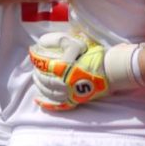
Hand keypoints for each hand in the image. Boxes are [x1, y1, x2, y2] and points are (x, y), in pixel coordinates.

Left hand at [28, 32, 142, 110]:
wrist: (112, 71)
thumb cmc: (97, 56)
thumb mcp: (79, 44)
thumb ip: (63, 42)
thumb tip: (45, 40)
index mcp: (65, 67)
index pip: (44, 64)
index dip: (36, 58)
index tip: (32, 54)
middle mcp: (65, 82)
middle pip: (44, 79)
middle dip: (36, 73)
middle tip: (34, 68)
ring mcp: (70, 93)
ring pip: (48, 92)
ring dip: (39, 86)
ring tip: (35, 80)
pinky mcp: (75, 101)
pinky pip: (58, 105)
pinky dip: (46, 104)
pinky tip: (38, 101)